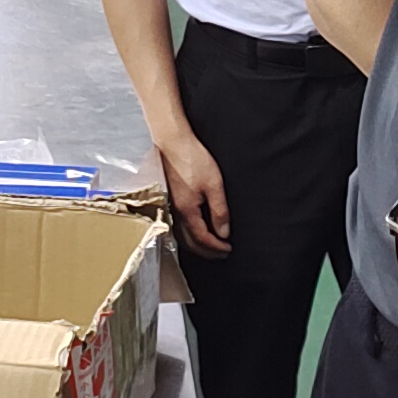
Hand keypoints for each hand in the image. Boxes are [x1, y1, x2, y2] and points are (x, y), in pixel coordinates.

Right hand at [156, 129, 230, 254]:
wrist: (172, 143)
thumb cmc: (193, 159)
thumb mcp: (214, 184)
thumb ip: (219, 210)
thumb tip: (223, 232)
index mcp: (188, 211)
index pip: (203, 238)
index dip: (216, 247)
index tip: (228, 249)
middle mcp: (176, 213)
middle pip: (191, 243)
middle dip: (207, 251)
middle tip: (221, 254)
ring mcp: (170, 207)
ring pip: (182, 236)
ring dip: (197, 246)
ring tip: (209, 247)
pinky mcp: (168, 200)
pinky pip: (177, 226)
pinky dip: (187, 236)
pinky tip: (193, 231)